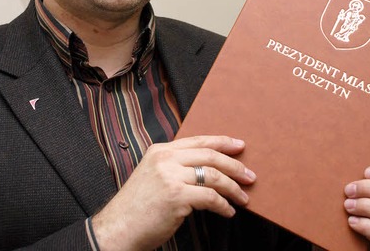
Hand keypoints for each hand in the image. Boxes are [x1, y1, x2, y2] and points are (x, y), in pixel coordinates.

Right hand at [92, 135, 255, 250]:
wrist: (119, 228)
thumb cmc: (138, 208)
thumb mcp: (153, 176)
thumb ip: (174, 166)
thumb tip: (208, 169)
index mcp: (160, 150)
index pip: (199, 140)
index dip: (222, 142)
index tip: (240, 146)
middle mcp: (165, 159)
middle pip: (210, 155)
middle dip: (235, 166)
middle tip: (250, 176)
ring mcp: (170, 176)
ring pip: (214, 176)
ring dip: (233, 188)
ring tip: (243, 198)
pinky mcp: (176, 196)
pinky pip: (210, 197)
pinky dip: (224, 205)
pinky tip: (228, 212)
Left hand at [343, 162, 369, 250]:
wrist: (336, 242)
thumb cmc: (341, 211)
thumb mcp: (347, 190)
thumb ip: (350, 176)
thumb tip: (332, 152)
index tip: (366, 172)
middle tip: (348, 190)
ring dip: (367, 206)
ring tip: (347, 205)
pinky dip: (367, 226)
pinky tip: (351, 222)